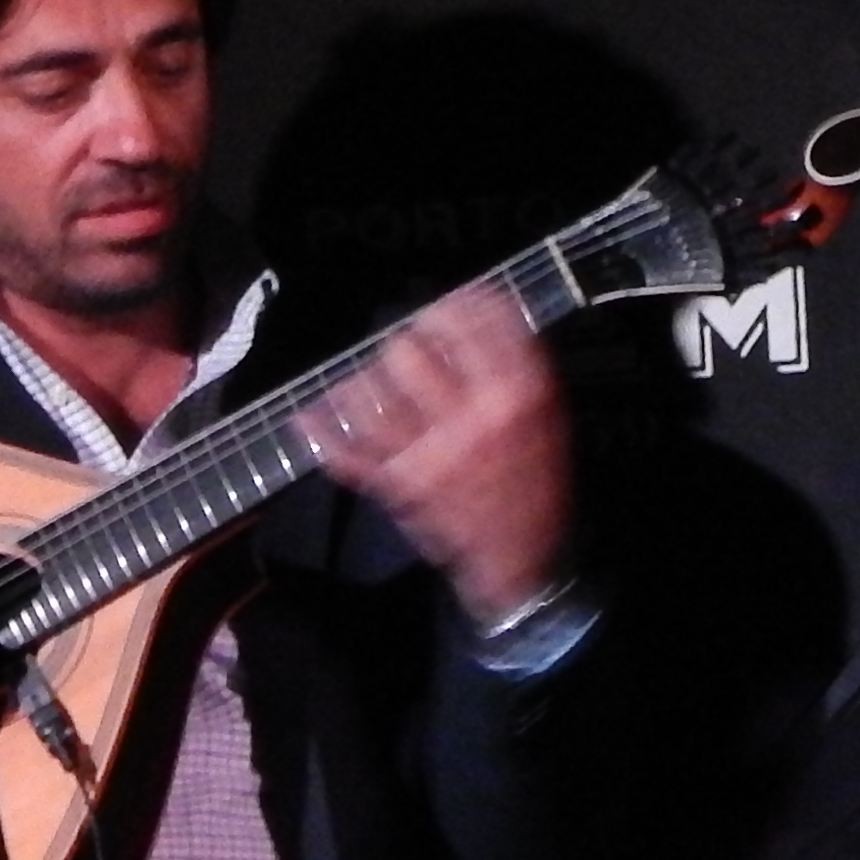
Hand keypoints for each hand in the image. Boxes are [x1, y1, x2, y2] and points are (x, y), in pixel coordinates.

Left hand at [312, 289, 571, 626]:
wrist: (521, 557)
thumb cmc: (536, 484)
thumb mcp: (549, 418)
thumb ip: (520, 368)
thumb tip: (483, 317)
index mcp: (515, 397)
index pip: (478, 323)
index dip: (459, 302)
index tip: (450, 304)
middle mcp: (468, 419)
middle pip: (412, 352)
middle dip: (408, 340)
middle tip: (412, 344)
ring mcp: (427, 452)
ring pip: (373, 396)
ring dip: (365, 381)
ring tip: (369, 379)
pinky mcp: (398, 485)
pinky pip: (348, 457)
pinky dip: (323, 435)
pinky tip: (309, 415)